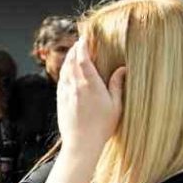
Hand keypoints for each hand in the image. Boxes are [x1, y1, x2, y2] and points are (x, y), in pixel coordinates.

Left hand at [56, 41, 124, 155]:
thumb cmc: (102, 127)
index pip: (83, 59)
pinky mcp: (60, 101)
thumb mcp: (115, 106)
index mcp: (90, 85)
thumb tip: (122, 69)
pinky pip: (61, 80)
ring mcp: (66, 93)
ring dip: (68, 59)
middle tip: (79, 43)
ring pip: (64, 70)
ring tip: (73, 53)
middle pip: (72, 62)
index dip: (83, 47)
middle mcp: (75, 86)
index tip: (84, 38)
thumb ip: (117, 85)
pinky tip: (67, 71)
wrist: (81, 143)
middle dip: (75, 50)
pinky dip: (64, 71)